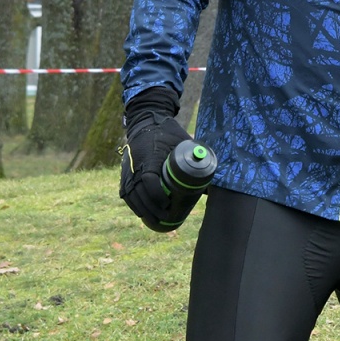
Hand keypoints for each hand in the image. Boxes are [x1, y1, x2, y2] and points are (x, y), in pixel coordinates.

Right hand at [120, 86, 189, 231]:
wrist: (146, 121)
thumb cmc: (168, 132)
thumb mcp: (183, 141)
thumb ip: (196, 156)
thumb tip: (214, 175)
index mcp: (149, 156)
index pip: (148, 180)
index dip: (157, 195)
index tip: (167, 205)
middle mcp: (135, 164)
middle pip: (139, 192)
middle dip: (151, 209)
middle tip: (166, 218)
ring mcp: (127, 169)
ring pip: (131, 195)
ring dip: (142, 210)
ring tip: (155, 220)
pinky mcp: (124, 172)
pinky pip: (126, 192)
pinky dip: (134, 204)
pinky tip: (143, 213)